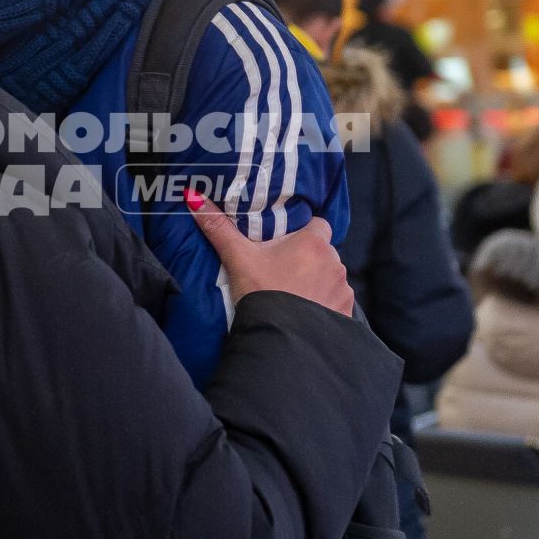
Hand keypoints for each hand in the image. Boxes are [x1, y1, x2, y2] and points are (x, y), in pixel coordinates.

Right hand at [187, 193, 353, 314]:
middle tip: (283, 270)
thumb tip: (193, 197)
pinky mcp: (346, 313)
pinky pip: (337, 302)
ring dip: (318, 282)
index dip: (305, 231)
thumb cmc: (261, 293)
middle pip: (324, 252)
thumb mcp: (237, 258)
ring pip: (331, 277)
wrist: (278, 341)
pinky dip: (325, 305)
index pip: (319, 224)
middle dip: (309, 259)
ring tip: (294, 295)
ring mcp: (343, 289)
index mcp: (313, 243)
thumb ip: (218, 228)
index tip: (288, 242)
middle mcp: (334, 262)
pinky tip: (306, 313)